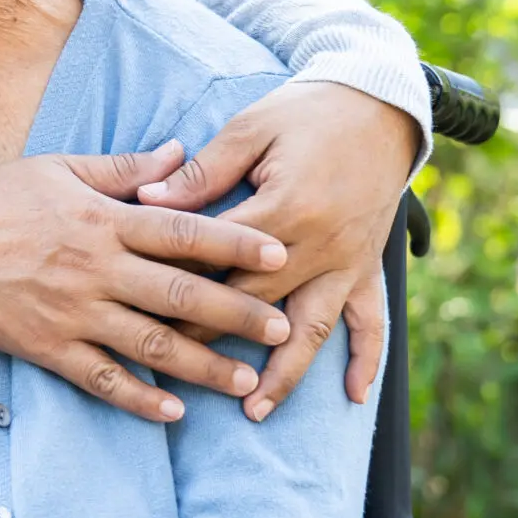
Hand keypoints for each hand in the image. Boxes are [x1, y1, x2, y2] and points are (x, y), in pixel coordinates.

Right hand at [0, 143, 293, 422]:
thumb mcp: (62, 169)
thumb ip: (126, 169)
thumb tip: (181, 152)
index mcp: (102, 220)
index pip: (184, 231)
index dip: (236, 242)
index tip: (280, 254)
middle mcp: (94, 268)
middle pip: (181, 294)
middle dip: (238, 313)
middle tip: (283, 329)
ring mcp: (70, 311)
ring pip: (150, 343)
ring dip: (202, 366)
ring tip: (245, 381)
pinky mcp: (45, 345)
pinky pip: (99, 377)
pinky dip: (137, 396)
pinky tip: (172, 411)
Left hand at [136, 80, 417, 418]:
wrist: (381, 107)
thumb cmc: (306, 112)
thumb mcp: (249, 129)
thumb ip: (202, 173)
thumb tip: (146, 199)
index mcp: (283, 209)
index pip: (219, 258)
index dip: (178, 283)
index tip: (137, 309)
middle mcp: (319, 245)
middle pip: (255, 304)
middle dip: (213, 340)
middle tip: (171, 371)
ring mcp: (347, 262)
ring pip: (312, 327)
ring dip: (285, 372)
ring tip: (255, 410)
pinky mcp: (368, 266)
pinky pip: (372, 320)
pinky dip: (367, 359)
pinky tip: (353, 395)